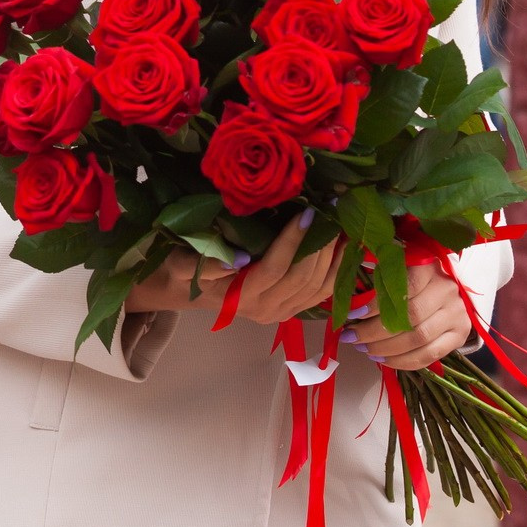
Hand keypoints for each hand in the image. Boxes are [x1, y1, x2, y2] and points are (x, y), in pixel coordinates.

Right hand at [125, 212, 339, 327]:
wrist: (192, 290)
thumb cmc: (186, 270)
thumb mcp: (182, 264)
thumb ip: (201, 264)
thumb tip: (236, 260)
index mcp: (240, 297)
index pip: (274, 269)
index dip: (292, 241)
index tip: (306, 213)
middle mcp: (265, 310)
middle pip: (301, 278)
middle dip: (319, 244)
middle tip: (329, 212)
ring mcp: (281, 313)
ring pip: (316, 287)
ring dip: (332, 257)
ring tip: (340, 224)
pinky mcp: (292, 310)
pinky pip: (322, 294)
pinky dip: (336, 271)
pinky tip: (344, 247)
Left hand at [350, 261, 472, 369]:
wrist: (449, 286)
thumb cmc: (414, 275)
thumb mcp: (398, 267)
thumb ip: (379, 279)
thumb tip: (350, 302)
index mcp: (429, 267)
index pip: (400, 289)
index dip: (374, 306)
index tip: (351, 315)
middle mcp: (447, 289)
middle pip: (409, 318)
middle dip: (375, 332)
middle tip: (352, 337)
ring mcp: (456, 313)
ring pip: (419, 339)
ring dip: (387, 349)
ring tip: (365, 350)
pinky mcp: (460, 333)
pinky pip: (430, 355)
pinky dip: (404, 361)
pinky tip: (385, 359)